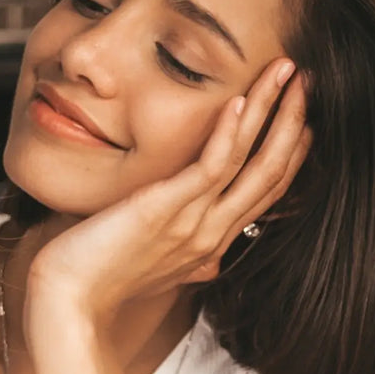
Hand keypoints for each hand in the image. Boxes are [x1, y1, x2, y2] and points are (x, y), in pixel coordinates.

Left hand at [26, 57, 310, 331]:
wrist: (67, 304)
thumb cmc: (96, 282)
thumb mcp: (152, 271)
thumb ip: (183, 259)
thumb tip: (205, 265)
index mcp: (210, 244)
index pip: (265, 193)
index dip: (289, 153)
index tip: (303, 117)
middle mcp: (211, 235)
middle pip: (271, 172)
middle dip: (293, 121)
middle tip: (307, 80)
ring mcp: (192, 225)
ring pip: (252, 161)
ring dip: (272, 110)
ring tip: (287, 69)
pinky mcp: (165, 212)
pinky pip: (211, 167)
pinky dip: (228, 132)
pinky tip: (240, 99)